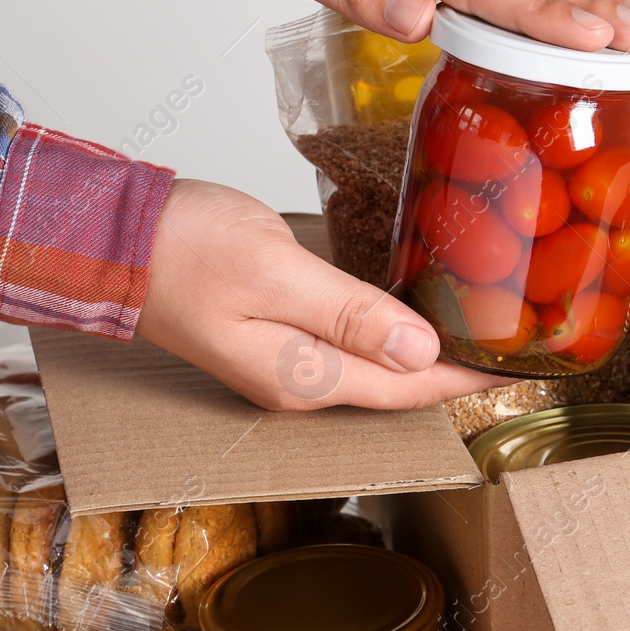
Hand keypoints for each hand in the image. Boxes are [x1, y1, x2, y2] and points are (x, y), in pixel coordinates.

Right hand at [135, 179, 512, 409]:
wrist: (106, 242)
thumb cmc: (180, 249)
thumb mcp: (276, 272)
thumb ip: (350, 314)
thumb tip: (421, 350)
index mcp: (304, 376)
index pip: (410, 388)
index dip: (470, 378)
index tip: (523, 367)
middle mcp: (297, 384)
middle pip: (398, 387)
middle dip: (457, 371)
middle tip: (515, 343)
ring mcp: (282, 365)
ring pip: (374, 369)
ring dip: (425, 353)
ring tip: (476, 329)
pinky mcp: (272, 338)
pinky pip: (349, 347)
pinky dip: (388, 333)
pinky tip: (408, 311)